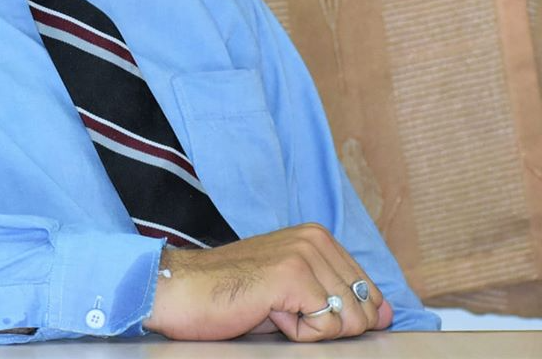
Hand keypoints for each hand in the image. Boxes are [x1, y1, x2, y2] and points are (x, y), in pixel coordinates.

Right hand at [143, 223, 392, 341]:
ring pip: (348, 322)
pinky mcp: (292, 275)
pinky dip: (298, 332)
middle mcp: (315, 238)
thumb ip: (337, 294)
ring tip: (271, 308)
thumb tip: (387, 313)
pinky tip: (266, 311)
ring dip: (310, 329)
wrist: (183, 290)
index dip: (341, 318)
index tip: (300, 310)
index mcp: (317, 236)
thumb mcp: (292, 290)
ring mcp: (304, 254)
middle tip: (280, 310)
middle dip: (326, 325)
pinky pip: (325, 326)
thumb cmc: (230, 294)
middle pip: (364, 311)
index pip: (369, 293)